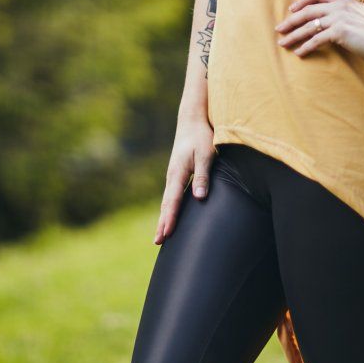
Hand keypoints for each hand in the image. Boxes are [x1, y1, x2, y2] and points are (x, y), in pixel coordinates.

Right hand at [154, 117, 215, 244]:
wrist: (192, 120)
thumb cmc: (201, 136)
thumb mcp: (206, 154)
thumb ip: (203, 175)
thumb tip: (199, 197)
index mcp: (178, 172)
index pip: (173, 201)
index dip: (170, 219)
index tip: (166, 234)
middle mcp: (172, 176)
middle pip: (166, 204)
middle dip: (162, 223)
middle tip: (157, 242)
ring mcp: (173, 175)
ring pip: (167, 201)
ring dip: (164, 217)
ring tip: (161, 235)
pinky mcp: (177, 174)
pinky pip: (171, 196)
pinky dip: (169, 208)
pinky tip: (170, 215)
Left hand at [275, 0, 363, 63]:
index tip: (292, 9)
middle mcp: (339, 6)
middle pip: (307, 10)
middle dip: (290, 20)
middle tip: (279, 29)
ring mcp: (338, 18)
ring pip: (308, 25)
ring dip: (293, 35)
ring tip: (282, 43)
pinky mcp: (338, 32)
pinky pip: (316, 39)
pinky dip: (305, 46)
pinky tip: (298, 53)